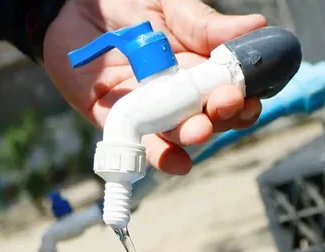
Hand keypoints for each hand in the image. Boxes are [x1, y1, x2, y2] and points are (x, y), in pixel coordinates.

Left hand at [44, 0, 266, 174]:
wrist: (70, 6)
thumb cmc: (124, 3)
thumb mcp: (170, 6)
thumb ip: (205, 25)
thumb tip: (255, 26)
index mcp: (198, 66)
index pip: (229, 91)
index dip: (244, 97)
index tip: (250, 94)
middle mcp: (178, 94)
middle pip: (210, 117)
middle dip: (222, 117)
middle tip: (224, 105)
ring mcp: (149, 109)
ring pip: (178, 134)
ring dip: (193, 136)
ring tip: (199, 129)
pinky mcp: (116, 119)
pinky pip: (139, 145)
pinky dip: (160, 157)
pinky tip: (178, 162)